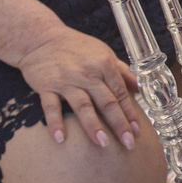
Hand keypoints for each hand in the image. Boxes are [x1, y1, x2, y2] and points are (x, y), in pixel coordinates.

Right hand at [18, 29, 142, 149]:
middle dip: (119, 124)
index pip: (121, 93)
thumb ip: (122, 71)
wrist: (41, 38)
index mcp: (104, 65)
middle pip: (106, 102)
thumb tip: (141, 88)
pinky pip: (51, 106)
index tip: (138, 131)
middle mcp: (87, 73)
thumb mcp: (104, 54)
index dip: (130, 113)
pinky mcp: (46, 86)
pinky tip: (60, 139)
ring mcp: (66, 80)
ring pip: (82, 105)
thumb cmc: (77, 48)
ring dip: (93, 126)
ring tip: (103, 144)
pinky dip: (55, 122)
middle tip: (129, 144)